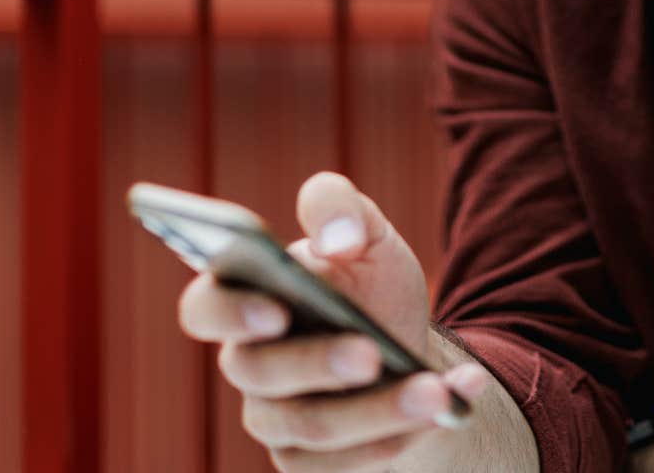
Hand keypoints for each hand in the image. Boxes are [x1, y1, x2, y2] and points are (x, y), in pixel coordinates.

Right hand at [177, 172, 492, 470]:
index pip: (204, 308)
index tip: (276, 309)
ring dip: (377, 410)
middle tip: (370, 354)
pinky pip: (345, 464)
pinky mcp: (309, 462)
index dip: (231, 313)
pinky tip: (449, 406)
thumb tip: (335, 238)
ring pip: (309, 426)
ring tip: (434, 391)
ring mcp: (273, 419)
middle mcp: (247, 362)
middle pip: (258, 372)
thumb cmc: (370, 284)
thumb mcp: (366, 233)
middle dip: (318, 364)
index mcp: (245, 297)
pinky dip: (402, 436)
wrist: (409, 350)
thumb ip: (339, 207)